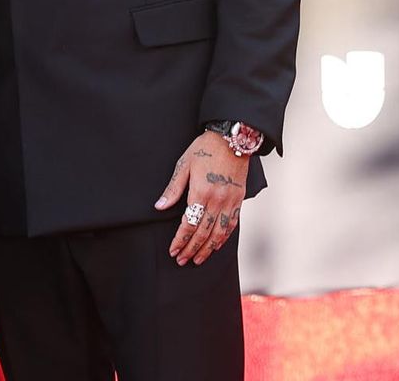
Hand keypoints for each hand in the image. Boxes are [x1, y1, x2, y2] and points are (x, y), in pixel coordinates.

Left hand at [154, 133, 248, 266]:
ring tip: (198, 259)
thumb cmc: (205, 148)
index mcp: (201, 192)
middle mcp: (217, 200)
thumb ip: (173, 188)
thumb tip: (159, 206)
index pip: (189, 224)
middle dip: (191, 249)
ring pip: (219, 233)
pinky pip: (232, 225)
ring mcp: (230, 202)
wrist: (232, 139)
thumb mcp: (184, 164)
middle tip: (182, 260)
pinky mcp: (239, 200)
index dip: (180, 240)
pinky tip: (216, 245)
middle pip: (203, 233)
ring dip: (207, 249)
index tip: (173, 250)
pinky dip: (223, 238)